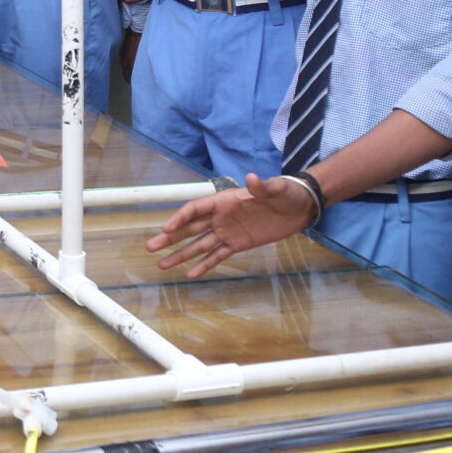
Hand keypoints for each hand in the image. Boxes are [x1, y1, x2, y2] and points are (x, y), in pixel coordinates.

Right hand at [146, 172, 315, 276]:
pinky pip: (217, 256)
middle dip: (170, 238)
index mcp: (224, 200)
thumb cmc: (286, 193)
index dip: (180, 218)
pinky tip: (190, 274)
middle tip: (151, 247)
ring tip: (162, 264)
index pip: (195, 209)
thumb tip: (252, 178)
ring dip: (181, 254)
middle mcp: (221, 217)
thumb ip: (261, 186)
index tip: (166, 229)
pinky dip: (204, 265)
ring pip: (199, 245)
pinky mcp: (238, 244)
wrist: (300, 208)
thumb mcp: (276, 188)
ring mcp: (227, 232)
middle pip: (190, 228)